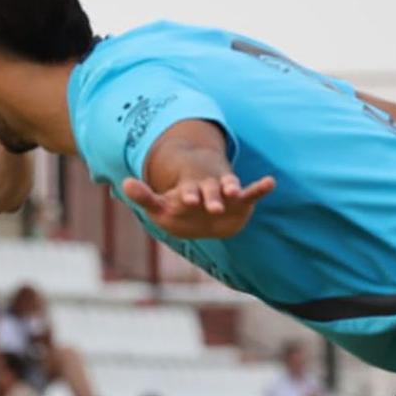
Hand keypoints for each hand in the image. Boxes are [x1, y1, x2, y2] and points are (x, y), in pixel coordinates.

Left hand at [121, 172, 274, 239]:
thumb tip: (124, 182)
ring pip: (230, 189)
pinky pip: (252, 193)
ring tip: (236, 191)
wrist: (201, 213)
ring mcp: (225, 194)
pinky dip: (261, 188)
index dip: (186, 196)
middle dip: (211, 198)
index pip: (186, 193)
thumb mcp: (159, 207)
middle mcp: (207, 190)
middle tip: (212, 206)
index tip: (185, 199)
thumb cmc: (178, 211)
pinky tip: (270, 182)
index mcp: (188, 192)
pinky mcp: (240, 200)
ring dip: (233, 189)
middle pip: (210, 192)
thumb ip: (144, 197)